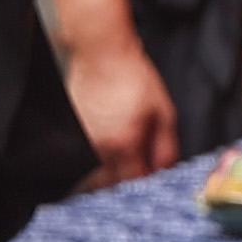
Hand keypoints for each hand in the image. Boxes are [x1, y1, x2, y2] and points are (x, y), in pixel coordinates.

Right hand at [61, 30, 177, 184]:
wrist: (101, 54)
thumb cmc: (133, 77)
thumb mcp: (163, 113)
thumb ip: (166, 147)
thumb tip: (165, 169)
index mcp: (122, 145)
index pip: (134, 182)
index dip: (147, 187)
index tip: (157, 185)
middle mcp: (98, 147)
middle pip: (111, 183)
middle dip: (128, 185)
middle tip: (143, 181)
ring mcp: (83, 140)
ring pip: (97, 171)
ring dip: (113, 174)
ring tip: (128, 167)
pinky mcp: (75, 131)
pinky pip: (90, 155)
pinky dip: (102, 159)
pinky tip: (114, 150)